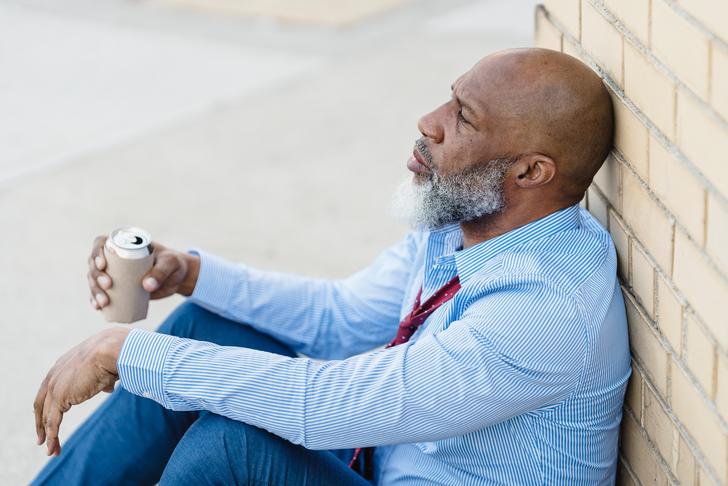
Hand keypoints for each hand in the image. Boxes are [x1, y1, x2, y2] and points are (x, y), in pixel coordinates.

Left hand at [34, 327, 129, 455]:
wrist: (110, 350)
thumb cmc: (112, 355)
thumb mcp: (105, 367)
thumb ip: (102, 380)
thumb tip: (109, 389)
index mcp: (62, 365)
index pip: (49, 389)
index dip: (50, 404)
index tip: (51, 417)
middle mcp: (53, 375)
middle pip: (41, 403)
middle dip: (42, 422)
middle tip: (42, 438)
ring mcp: (54, 386)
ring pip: (46, 416)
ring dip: (48, 435)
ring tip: (51, 450)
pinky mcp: (59, 397)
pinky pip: (53, 422)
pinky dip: (52, 437)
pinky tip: (52, 448)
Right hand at [88, 237, 199, 309]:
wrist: (179, 278)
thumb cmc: (174, 264)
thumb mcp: (170, 264)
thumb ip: (161, 272)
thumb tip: (147, 286)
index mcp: (124, 244)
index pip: (101, 243)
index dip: (97, 253)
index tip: (103, 265)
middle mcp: (114, 258)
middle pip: (95, 264)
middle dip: (96, 276)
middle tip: (107, 286)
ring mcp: (114, 274)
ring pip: (95, 280)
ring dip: (95, 291)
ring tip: (103, 303)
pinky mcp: (118, 288)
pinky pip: (102, 293)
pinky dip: (96, 300)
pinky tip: (97, 307)